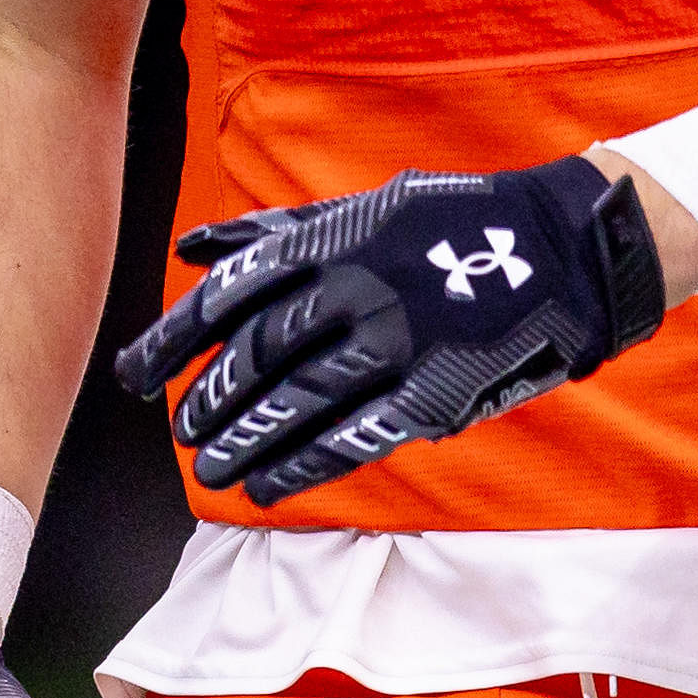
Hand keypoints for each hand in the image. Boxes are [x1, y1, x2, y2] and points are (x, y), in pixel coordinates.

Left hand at [108, 154, 665, 503]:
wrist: (563, 246)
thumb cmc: (449, 223)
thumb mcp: (358, 209)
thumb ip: (272, 233)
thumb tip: (188, 249)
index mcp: (328, 244)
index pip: (225, 297)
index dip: (172, 342)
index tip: (133, 377)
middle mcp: (354, 291)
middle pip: (256, 357)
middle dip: (210, 399)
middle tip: (181, 432)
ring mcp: (397, 343)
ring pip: (299, 403)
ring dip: (245, 441)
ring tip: (210, 470)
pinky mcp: (437, 391)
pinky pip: (356, 437)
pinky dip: (304, 466)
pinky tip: (267, 488)